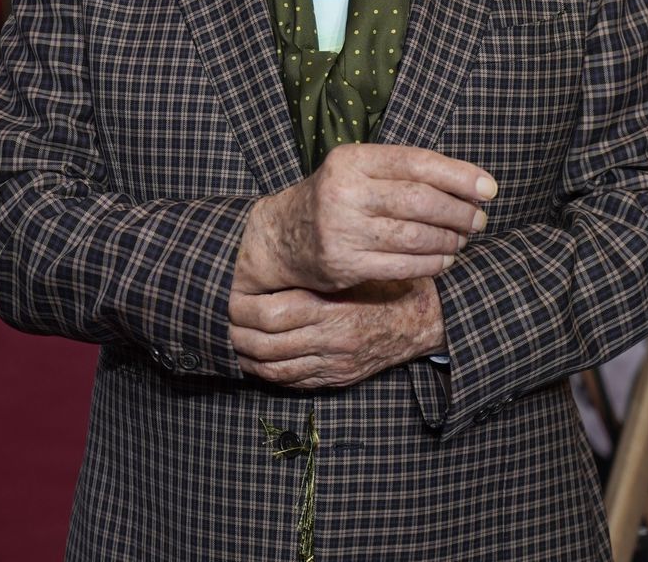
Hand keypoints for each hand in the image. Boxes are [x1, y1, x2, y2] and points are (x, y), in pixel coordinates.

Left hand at [229, 278, 444, 387]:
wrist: (422, 320)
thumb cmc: (384, 284)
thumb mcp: (353, 269)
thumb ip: (316, 272)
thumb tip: (269, 265)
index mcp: (330, 309)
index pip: (270, 314)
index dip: (244, 307)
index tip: (231, 297)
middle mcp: (329, 342)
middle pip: (265, 345)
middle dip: (238, 333)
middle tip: (225, 319)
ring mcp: (332, 365)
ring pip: (274, 369)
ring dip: (247, 357)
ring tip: (234, 340)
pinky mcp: (337, 379)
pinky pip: (293, 382)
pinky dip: (268, 373)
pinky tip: (257, 360)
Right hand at [234, 142, 496, 293]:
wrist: (281, 236)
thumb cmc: (335, 198)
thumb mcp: (359, 171)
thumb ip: (403, 172)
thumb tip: (469, 183)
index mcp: (352, 160)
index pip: (417, 163)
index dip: (460, 176)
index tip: (489, 188)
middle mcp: (345, 191)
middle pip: (421, 200)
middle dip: (460, 211)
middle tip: (479, 219)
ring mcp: (342, 229)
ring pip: (415, 236)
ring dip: (450, 239)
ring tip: (463, 239)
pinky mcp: (344, 264)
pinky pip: (403, 265)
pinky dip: (432, 263)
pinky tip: (444, 259)